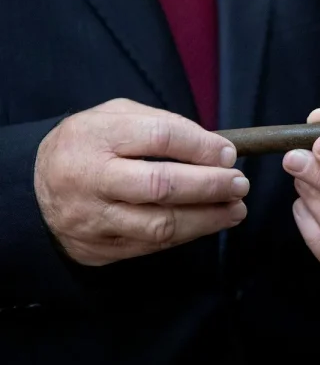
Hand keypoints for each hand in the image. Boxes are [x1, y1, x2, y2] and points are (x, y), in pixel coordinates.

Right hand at [34, 98, 248, 265]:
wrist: (35, 188)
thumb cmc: (89, 145)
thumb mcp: (115, 117)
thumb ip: (162, 124)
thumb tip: (215, 148)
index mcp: (95, 136)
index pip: (159, 137)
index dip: (201, 146)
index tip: (228, 154)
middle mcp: (91, 178)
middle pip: (161, 185)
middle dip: (210, 186)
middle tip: (239, 184)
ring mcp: (94, 218)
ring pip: (160, 224)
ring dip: (208, 218)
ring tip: (235, 208)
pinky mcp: (101, 247)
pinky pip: (153, 245)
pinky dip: (189, 233)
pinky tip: (210, 221)